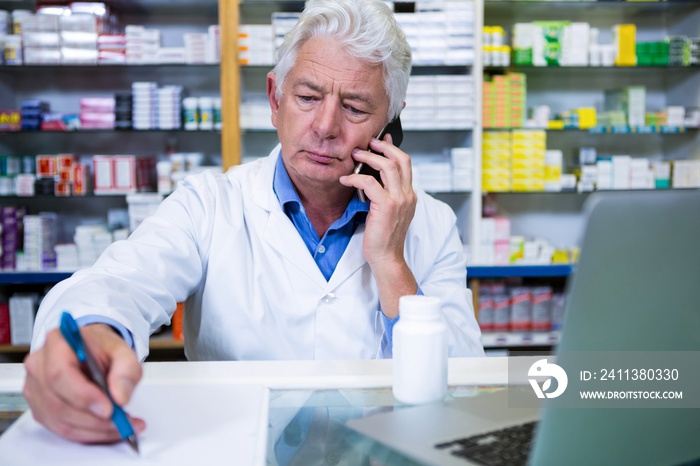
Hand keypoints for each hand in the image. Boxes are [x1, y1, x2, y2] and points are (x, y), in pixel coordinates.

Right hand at [23, 324, 144, 442]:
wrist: (91, 351)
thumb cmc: (102, 349)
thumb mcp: (123, 351)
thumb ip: (126, 370)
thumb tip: (120, 397)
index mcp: (57, 343)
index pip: (59, 374)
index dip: (83, 396)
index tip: (108, 408)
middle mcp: (39, 365)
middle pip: (59, 402)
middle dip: (94, 419)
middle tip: (122, 420)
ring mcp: (35, 388)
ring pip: (60, 420)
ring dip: (94, 429)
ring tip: (122, 425)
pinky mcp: (39, 407)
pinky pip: (60, 428)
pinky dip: (87, 433)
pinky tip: (108, 429)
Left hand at [340, 135, 417, 316]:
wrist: (387, 257)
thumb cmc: (384, 237)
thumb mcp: (389, 212)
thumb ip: (386, 193)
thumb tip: (375, 177)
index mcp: (409, 195)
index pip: (406, 163)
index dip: (393, 149)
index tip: (381, 140)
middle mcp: (408, 195)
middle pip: (401, 159)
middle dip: (383, 147)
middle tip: (367, 143)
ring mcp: (399, 200)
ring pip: (387, 166)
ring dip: (369, 158)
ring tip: (355, 156)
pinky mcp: (386, 206)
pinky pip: (370, 183)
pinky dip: (355, 178)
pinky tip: (345, 180)